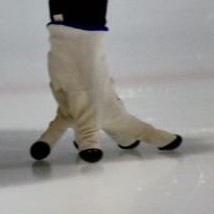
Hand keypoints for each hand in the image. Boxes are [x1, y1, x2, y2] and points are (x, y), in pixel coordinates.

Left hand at [31, 24, 181, 161]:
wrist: (70, 54)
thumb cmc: (87, 83)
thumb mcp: (87, 115)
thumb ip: (89, 138)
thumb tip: (92, 159)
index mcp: (118, 116)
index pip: (143, 130)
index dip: (157, 138)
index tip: (174, 142)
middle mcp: (104, 114)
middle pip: (118, 131)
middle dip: (124, 140)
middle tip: (131, 150)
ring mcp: (85, 109)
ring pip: (86, 131)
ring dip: (81, 142)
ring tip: (77, 152)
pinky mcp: (68, 105)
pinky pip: (59, 125)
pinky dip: (50, 137)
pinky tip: (39, 149)